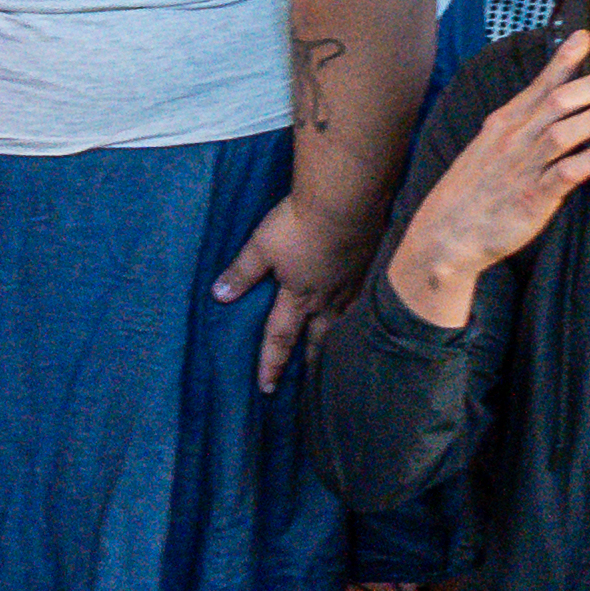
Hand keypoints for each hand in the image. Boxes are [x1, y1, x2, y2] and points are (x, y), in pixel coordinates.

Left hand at [216, 183, 367, 390]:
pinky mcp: (369, 269)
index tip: (267, 387)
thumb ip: (242, 272)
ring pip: (344, 322)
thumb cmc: (299, 225)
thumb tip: (219, 295)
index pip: (280, 337)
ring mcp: (353, 285)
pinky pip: (364, 301)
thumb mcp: (261, 247)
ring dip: (337, 339)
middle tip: (307, 380)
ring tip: (335, 351)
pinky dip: (359, 313)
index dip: (272, 363)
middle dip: (310, 359)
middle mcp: (328, 299)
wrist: (345, 203)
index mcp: (299, 297)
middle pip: (318, 337)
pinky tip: (360, 311)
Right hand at [391, 32, 589, 325]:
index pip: (539, 84)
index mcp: (503, 124)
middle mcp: (513, 140)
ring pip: (562, 133)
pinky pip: (564, 174)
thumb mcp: (490, 148)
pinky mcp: (531, 198)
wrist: (445, 233)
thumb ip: (522, 127)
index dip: (564, 60)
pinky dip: (589, 160)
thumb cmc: (473, 190)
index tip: (585, 38)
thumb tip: (553, 107)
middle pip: (557, 101)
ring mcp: (522, 168)